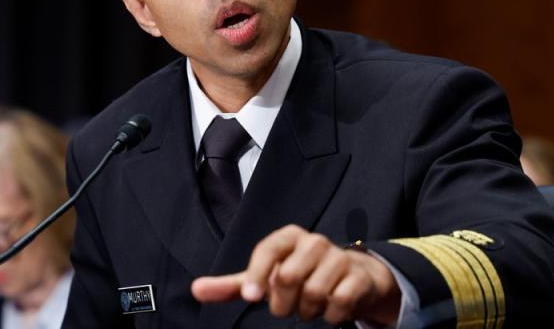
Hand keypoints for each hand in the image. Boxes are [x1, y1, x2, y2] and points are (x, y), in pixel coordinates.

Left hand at [190, 225, 400, 324]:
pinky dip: (331, 315)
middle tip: (287, 306)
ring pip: (314, 293)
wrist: (352, 278)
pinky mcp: (358, 276)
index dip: (258, 274)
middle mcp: (313, 242)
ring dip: (307, 311)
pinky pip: (339, 302)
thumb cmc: (299, 275)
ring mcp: (338, 257)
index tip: (251, 296)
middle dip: (283, 303)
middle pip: (289, 277)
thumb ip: (232, 286)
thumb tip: (195, 290)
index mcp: (288, 237)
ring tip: (309, 307)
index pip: (267, 250)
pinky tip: (329, 310)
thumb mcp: (265, 278)